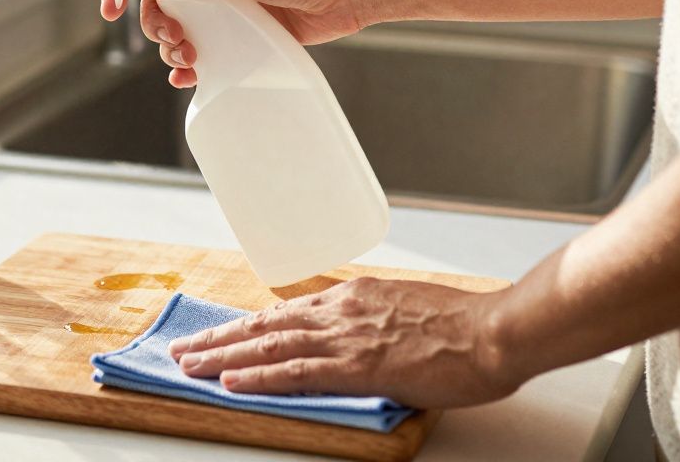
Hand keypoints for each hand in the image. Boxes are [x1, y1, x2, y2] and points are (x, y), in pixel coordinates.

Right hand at [100, 0, 370, 87]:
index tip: (112, 7)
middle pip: (160, 3)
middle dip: (156, 24)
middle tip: (170, 37)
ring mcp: (226, 9)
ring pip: (180, 30)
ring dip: (172, 48)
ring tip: (187, 58)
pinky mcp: (243, 36)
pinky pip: (205, 53)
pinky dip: (191, 67)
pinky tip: (188, 76)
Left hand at [167, 277, 522, 408]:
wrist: (494, 331)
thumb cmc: (463, 327)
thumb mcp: (407, 314)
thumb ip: (373, 324)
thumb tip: (359, 340)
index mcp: (353, 298)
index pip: (285, 312)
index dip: (248, 325)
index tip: (223, 333)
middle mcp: (339, 311)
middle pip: (264, 326)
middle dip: (220, 338)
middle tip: (185, 348)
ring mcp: (344, 337)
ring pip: (267, 346)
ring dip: (224, 357)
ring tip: (190, 366)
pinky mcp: (355, 364)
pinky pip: (294, 371)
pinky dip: (258, 378)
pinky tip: (231, 382)